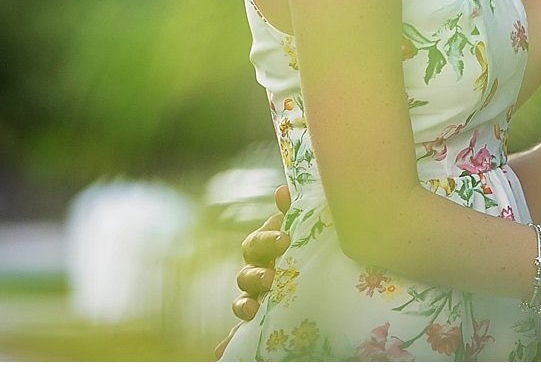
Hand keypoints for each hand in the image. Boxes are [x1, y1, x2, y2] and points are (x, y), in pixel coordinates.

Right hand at [213, 184, 291, 356]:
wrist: (321, 272)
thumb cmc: (307, 246)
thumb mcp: (303, 230)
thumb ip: (295, 211)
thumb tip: (284, 189)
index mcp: (264, 250)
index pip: (256, 244)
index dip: (267, 240)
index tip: (285, 240)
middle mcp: (256, 274)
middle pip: (245, 275)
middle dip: (256, 276)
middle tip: (272, 277)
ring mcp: (257, 298)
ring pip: (242, 302)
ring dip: (244, 306)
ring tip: (253, 310)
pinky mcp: (261, 321)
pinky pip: (241, 334)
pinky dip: (229, 342)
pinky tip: (219, 351)